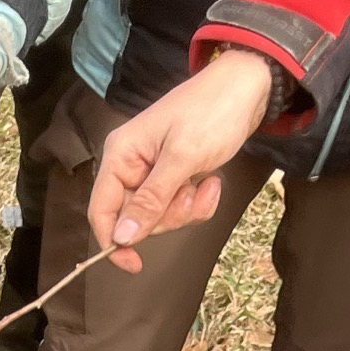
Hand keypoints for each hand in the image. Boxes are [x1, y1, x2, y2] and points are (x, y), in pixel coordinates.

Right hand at [84, 50, 271, 271]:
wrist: (249, 86)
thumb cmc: (212, 111)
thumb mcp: (182, 158)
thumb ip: (150, 200)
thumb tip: (121, 237)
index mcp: (121, 156)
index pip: (101, 210)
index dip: (113, 241)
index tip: (134, 264)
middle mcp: (131, 165)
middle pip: (134, 218)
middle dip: (166, 215)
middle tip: (190, 193)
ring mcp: (154, 171)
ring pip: (159, 215)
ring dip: (187, 208)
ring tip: (206, 183)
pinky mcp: (175, 174)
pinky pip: (179, 205)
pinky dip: (198, 200)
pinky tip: (211, 181)